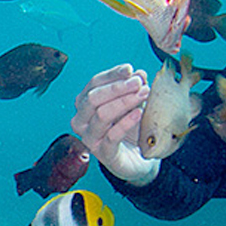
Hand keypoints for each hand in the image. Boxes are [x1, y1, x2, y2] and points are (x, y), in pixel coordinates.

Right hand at [71, 64, 158, 185]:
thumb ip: (133, 87)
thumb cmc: (131, 127)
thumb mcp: (132, 102)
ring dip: (124, 102)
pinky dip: (126, 122)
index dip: (112, 75)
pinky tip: (139, 113)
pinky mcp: (104, 154)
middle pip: (93, 98)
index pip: (93, 84)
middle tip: (138, 82)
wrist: (140, 157)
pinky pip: (112, 136)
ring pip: (102, 115)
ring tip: (143, 94)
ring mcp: (90, 139)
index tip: (130, 69)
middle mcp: (81, 121)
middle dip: (117, 88)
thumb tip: (139, 73)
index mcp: (84, 105)